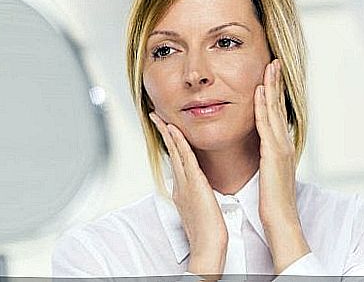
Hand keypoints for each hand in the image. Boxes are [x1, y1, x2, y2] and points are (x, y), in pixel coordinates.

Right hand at [149, 112, 227, 277]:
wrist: (207, 246)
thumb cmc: (207, 232)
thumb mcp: (199, 209)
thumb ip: (195, 197)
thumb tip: (196, 191)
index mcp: (182, 189)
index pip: (175, 160)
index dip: (170, 143)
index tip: (167, 130)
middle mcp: (180, 183)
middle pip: (170, 152)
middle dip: (163, 133)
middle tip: (155, 117)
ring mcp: (184, 182)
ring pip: (174, 151)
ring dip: (166, 132)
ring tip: (159, 117)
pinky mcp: (193, 183)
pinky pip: (185, 157)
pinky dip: (178, 142)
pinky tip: (173, 130)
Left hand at [254, 59, 309, 273]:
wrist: (279, 221)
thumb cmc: (270, 200)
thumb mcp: (266, 173)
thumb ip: (263, 158)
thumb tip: (257, 149)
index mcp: (278, 148)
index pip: (274, 115)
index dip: (272, 94)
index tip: (267, 76)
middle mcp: (282, 144)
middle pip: (278, 107)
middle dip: (275, 83)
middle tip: (272, 62)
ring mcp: (280, 148)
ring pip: (275, 111)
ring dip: (272, 88)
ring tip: (269, 67)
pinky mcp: (275, 155)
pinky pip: (267, 126)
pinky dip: (264, 107)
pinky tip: (260, 92)